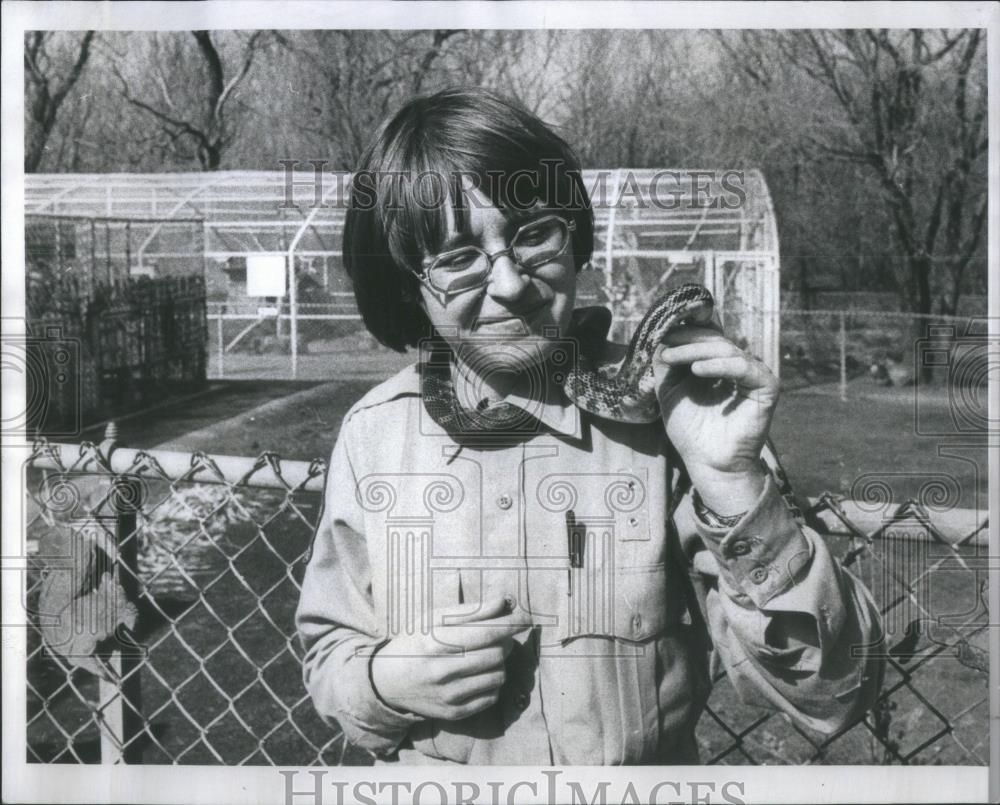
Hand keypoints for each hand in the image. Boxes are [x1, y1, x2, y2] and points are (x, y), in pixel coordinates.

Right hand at [371, 595, 530, 720]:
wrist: (387, 682)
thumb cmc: (415, 642)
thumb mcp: (434, 619)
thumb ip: (470, 611)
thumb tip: (503, 602)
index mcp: (436, 643)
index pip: (488, 633)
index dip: (511, 624)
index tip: (526, 618)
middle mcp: (443, 672)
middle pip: (497, 654)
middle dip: (504, 642)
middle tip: (497, 636)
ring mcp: (449, 696)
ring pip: (498, 676)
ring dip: (499, 662)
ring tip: (486, 655)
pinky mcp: (454, 714)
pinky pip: (491, 697)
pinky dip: (492, 683)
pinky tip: (479, 674)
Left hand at [653, 325, 778, 513]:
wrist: (708, 463)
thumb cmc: (691, 431)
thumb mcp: (670, 392)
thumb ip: (666, 366)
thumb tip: (661, 337)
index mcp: (721, 364)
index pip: (706, 337)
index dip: (685, 333)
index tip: (660, 334)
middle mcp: (740, 365)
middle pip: (715, 340)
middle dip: (687, 340)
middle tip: (665, 343)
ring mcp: (755, 375)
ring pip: (726, 349)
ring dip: (695, 350)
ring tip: (671, 357)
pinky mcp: (767, 387)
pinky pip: (743, 367)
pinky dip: (719, 365)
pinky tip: (696, 370)